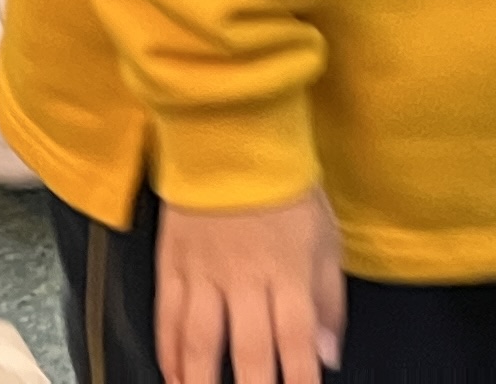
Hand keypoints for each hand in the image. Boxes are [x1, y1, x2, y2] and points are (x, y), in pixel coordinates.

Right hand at [155, 190, 342, 383]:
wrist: (230, 136)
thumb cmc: (284, 186)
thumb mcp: (325, 238)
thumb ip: (329, 301)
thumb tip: (328, 355)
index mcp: (287, 272)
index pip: (296, 341)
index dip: (299, 381)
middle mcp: (245, 277)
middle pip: (249, 350)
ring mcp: (204, 271)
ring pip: (200, 339)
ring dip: (201, 380)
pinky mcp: (172, 262)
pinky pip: (167, 315)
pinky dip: (168, 351)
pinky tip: (174, 374)